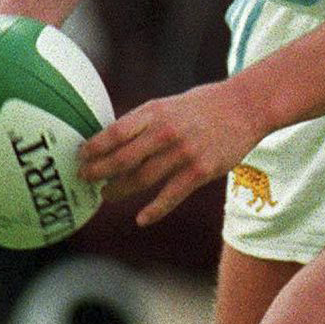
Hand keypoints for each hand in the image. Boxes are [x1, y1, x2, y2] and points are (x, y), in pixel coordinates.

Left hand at [78, 81, 264, 227]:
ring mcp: (183, 153)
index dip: (94, 147)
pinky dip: (154, 210)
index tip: (79, 156)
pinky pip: (170, 196)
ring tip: (106, 194)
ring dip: (119, 190)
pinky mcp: (200, 172)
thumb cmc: (204, 105)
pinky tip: (141, 219)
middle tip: (84, 179)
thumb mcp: (170, 104)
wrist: (245, 107)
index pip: (115, 133)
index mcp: (155, 112)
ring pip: (141, 179)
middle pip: (122, 159)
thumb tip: (110, 139)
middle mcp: (166, 132)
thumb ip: (144, 122)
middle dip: (98, 171)